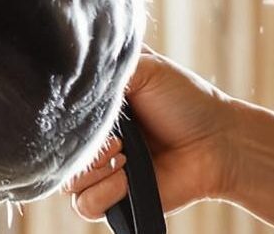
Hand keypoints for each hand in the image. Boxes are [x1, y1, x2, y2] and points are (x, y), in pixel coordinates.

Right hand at [65, 50, 238, 221]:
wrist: (218, 142)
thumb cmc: (185, 100)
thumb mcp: (143, 68)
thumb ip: (102, 72)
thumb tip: (70, 82)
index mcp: (94, 110)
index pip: (55, 116)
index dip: (65, 116)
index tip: (92, 110)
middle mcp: (93, 141)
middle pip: (55, 151)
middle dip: (83, 145)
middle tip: (117, 137)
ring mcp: (102, 172)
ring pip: (66, 182)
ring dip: (96, 168)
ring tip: (127, 154)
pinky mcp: (114, 200)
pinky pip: (85, 206)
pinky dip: (104, 192)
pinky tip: (127, 178)